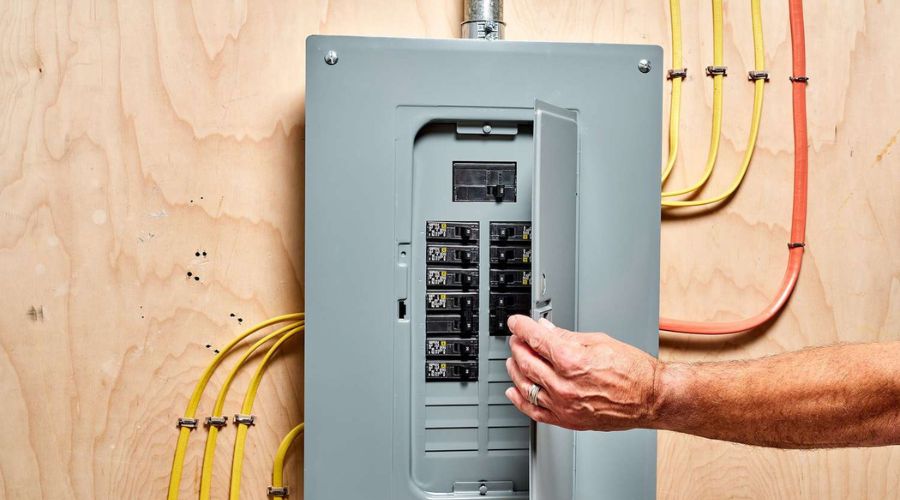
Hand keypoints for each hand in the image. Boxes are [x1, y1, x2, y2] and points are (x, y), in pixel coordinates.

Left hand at [504, 315, 659, 430]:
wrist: (652, 398)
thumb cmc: (634, 371)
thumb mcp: (599, 341)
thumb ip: (566, 336)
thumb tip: (547, 330)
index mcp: (572, 360)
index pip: (535, 339)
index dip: (521, 327)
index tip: (516, 323)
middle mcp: (564, 385)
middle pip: (526, 361)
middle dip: (518, 346)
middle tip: (517, 339)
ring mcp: (564, 405)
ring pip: (526, 385)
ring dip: (515, 370)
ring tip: (514, 360)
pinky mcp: (568, 420)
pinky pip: (535, 412)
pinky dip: (520, 401)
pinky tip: (514, 392)